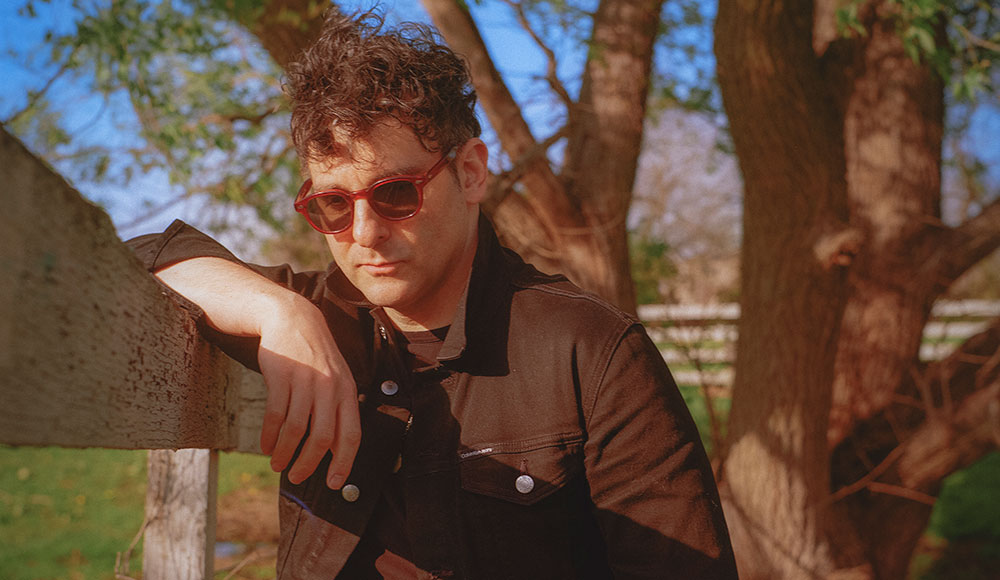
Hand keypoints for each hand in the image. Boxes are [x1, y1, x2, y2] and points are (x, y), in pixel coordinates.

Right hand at [256, 294, 360, 488]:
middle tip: (297, 478)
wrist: (292, 319)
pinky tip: (267, 446)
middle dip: (308, 464)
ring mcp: (305, 381)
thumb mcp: (336, 379)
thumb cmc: (315, 357)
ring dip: (284, 453)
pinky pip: (275, 414)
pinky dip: (270, 436)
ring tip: (277, 464)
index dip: (343, 463)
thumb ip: (337, 411)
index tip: (333, 484)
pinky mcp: (281, 376)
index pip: (351, 435)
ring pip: (295, 429)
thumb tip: (335, 452)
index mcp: (348, 391)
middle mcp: (330, 387)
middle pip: (321, 438)